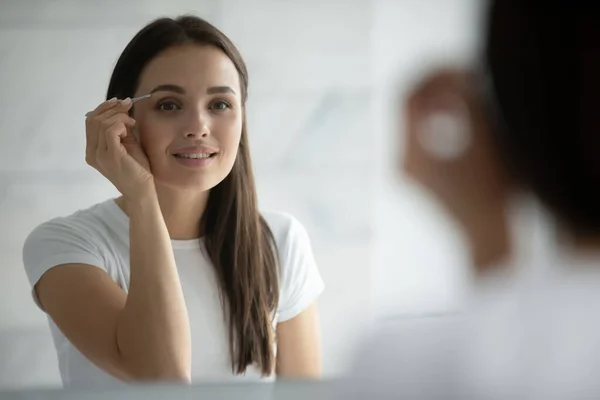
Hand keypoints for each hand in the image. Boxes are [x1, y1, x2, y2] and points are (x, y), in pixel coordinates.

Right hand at [85, 97, 154, 199]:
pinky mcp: (111, 156)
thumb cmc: (137, 170)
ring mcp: (99, 155)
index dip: (104, 108)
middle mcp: (92, 153)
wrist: (142, 192)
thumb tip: (122, 110)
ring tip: (132, 121)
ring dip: (119, 116)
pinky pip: (110, 130)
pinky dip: (121, 123)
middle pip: (93, 119)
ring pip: (101, 122)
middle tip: (127, 105)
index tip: (120, 102)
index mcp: (93, 150)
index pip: (90, 121)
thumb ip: (121, 130)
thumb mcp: (127, 145)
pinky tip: (131, 127)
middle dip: (111, 107)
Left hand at [401, 68, 510, 269]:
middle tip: (461, 76)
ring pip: (412, 121)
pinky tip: (462, 117)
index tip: (455, 68)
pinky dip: (437, 120)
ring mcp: (407, 171)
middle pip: (406, 107)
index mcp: (410, 154)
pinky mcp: (418, 176)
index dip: (429, 75)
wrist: (486, 237)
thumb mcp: (483, 142)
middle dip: (432, 87)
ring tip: (465, 94)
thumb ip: (464, 105)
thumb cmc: (491, 193)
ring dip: (436, 102)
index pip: (405, 97)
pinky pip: (419, 136)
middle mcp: (400, 162)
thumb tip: (450, 78)